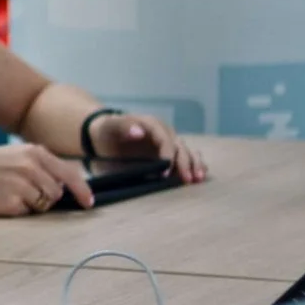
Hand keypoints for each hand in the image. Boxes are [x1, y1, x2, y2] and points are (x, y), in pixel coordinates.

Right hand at [0, 144, 92, 216]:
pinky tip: (1, 200)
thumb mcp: (14, 155)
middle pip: (57, 191)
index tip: (87, 202)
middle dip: (46, 196)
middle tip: (22, 191)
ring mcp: (23, 185)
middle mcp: (32, 167)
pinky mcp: (13, 203)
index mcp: (34, 152)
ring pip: (44, 204)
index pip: (70, 173)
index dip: (82, 190)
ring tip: (9, 193)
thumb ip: (40, 166)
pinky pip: (27, 213)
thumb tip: (65, 185)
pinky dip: (17, 210)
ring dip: (32, 204)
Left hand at [88, 114, 207, 183]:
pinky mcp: (169, 154)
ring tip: (198, 178)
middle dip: (185, 163)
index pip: (165, 140)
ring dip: (194, 164)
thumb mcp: (112, 126)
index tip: (165, 172)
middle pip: (180, 147)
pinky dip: (193, 165)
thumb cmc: (108, 131)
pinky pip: (185, 157)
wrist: (105, 135)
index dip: (167, 155)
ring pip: (187, 152)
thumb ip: (125, 127)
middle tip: (188, 179)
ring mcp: (168, 144)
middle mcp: (164, 133)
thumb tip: (139, 132)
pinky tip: (199, 176)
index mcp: (152, 125)